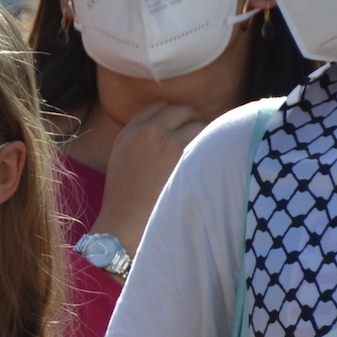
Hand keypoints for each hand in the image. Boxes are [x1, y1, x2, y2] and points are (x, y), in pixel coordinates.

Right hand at [89, 102, 206, 252]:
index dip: (173, 117)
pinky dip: (213, 149)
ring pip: (198, 122)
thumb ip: (140, 143)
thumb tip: (169, 135)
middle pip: (180, 110)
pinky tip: (214, 166)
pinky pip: (209, 140)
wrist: (123, 228)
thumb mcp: (122, 163)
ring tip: (208, 156)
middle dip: (192, 122)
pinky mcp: (184, 156)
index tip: (182, 129)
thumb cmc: (125, 205)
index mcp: (129, 133)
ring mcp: (166, 141)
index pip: (157, 108)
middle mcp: (147, 132)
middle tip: (201, 141)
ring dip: (206, 136)